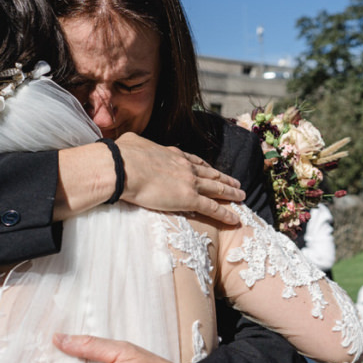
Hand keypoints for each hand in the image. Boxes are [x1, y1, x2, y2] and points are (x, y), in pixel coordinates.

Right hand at [55, 133, 243, 224]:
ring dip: (231, 193)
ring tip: (242, 197)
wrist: (122, 167)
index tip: (213, 170)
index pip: (193, 161)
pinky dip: (226, 214)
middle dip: (225, 179)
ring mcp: (189, 182)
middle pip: (211, 174)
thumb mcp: (130, 143)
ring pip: (217, 189)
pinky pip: (213, 208)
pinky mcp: (189, 198)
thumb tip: (126, 145)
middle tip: (236, 183)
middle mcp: (185, 166)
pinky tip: (235, 219)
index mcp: (171, 154)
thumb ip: (135, 145)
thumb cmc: (120, 156)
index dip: (205, 167)